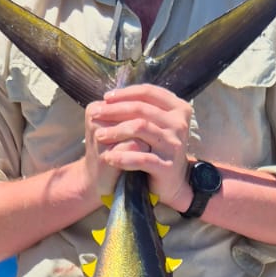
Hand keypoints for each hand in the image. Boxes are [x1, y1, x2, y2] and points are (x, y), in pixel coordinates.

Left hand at [84, 84, 193, 210]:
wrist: (169, 183)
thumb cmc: (154, 149)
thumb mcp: (152, 124)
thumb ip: (139, 108)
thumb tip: (107, 99)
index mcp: (178, 109)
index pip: (148, 93)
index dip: (125, 93)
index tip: (106, 97)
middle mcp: (179, 124)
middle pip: (141, 109)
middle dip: (115, 110)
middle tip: (96, 115)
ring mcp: (174, 145)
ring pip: (140, 127)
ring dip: (115, 130)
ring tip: (99, 135)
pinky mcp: (167, 166)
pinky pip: (141, 158)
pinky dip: (122, 157)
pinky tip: (109, 158)